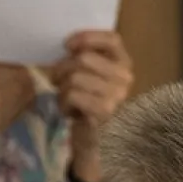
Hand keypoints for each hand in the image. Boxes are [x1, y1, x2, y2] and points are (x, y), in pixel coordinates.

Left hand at [49, 30, 133, 181]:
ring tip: (66, 100)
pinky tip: (69, 112)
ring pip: (75, 77)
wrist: (96, 144)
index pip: (112, 39)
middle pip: (84, 58)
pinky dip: (63, 103)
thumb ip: (87, 60)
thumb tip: (67, 45)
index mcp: (125, 65)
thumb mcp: (93, 79)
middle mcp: (125, 79)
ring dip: (62, 89)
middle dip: (63, 69)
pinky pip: (72, 94)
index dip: (87, 37)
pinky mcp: (104, 111)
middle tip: (57, 81)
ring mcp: (117, 95)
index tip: (67, 44)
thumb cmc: (90, 107)